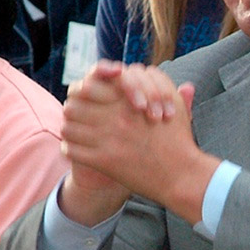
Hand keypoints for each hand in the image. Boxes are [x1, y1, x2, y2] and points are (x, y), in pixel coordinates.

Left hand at [61, 62, 216, 223]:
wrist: (180, 175)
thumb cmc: (179, 139)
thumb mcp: (174, 103)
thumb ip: (159, 84)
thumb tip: (141, 73)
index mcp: (128, 101)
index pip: (88, 86)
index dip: (82, 91)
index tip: (85, 97)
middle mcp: (115, 117)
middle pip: (73, 105)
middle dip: (73, 109)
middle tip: (75, 114)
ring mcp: (107, 139)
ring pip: (68, 127)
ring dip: (70, 128)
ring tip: (75, 131)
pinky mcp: (103, 161)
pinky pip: (71, 150)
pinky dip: (69, 149)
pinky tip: (76, 149)